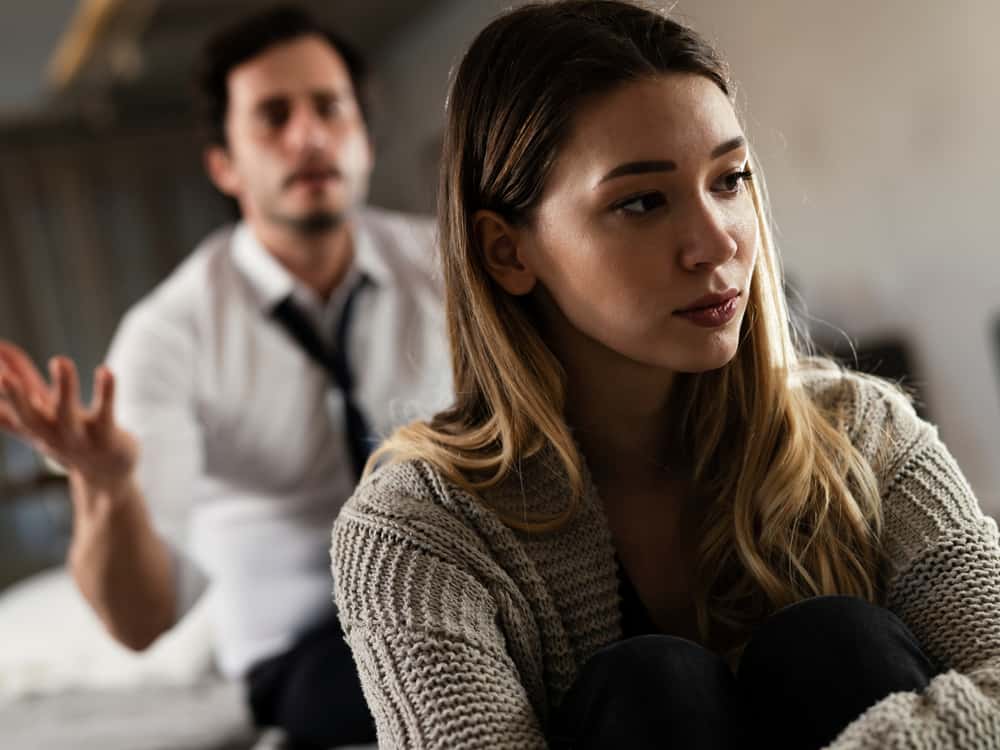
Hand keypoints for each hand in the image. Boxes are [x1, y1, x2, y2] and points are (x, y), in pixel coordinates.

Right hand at [0, 341, 137, 494]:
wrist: (105, 476)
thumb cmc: (67, 437)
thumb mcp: (38, 414)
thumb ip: (18, 384)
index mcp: (34, 422)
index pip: (12, 402)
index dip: (1, 384)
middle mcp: (50, 431)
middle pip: (27, 415)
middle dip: (14, 396)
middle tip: (2, 376)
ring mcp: (78, 436)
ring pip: (67, 413)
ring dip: (64, 387)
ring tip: (60, 360)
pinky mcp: (107, 437)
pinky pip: (105, 413)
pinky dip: (105, 392)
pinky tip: (105, 370)